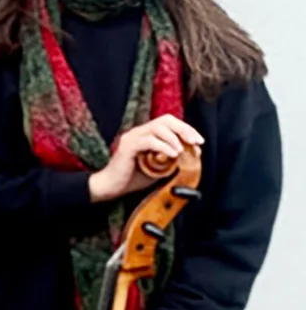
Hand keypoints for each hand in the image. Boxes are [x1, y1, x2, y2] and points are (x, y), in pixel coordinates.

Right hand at [88, 118, 203, 202]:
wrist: (111, 188)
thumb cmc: (132, 178)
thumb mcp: (159, 167)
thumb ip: (172, 158)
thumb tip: (193, 154)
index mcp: (146, 134)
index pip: (169, 123)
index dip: (186, 129)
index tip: (199, 142)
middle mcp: (138, 132)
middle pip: (165, 120)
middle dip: (184, 129)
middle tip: (196, 142)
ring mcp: (132, 137)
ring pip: (158, 127)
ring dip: (175, 138)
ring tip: (182, 151)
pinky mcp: (128, 146)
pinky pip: (149, 141)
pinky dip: (164, 146)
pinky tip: (172, 155)